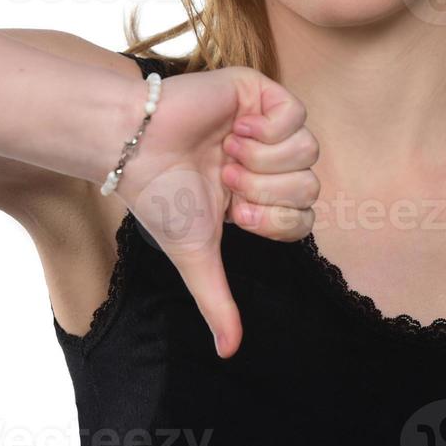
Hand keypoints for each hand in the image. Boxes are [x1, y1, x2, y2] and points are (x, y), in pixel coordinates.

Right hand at [112, 65, 318, 358]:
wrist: (135, 145)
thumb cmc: (159, 194)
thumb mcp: (196, 255)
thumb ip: (217, 301)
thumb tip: (230, 352)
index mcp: (258, 194)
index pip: (303, 217)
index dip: (273, 219)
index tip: (233, 211)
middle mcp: (268, 159)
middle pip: (310, 186)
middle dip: (264, 189)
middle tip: (225, 178)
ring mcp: (266, 124)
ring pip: (308, 151)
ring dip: (262, 160)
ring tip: (226, 154)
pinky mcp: (260, 92)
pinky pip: (296, 115)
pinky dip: (265, 130)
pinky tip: (233, 129)